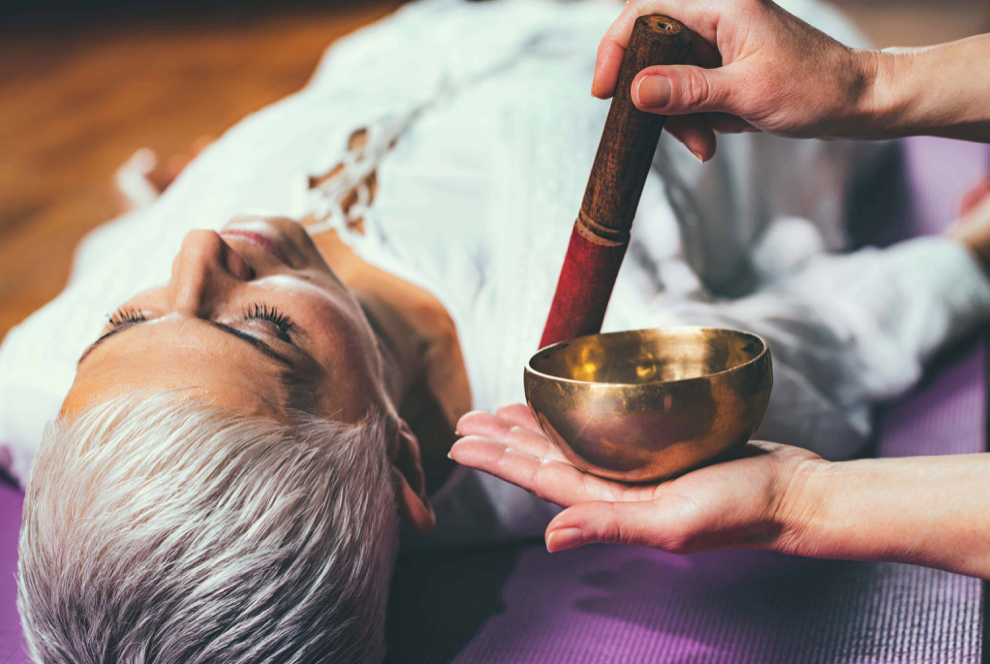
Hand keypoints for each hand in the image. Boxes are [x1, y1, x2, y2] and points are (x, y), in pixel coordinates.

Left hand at [451, 404, 824, 553]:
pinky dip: (580, 418)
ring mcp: (638, 470)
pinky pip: (607, 432)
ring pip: (572, 444)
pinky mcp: (662, 450)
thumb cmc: (742, 511)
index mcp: (612, 504)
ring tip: (500, 410)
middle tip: (465, 418)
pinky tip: (567, 407)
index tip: (460, 442)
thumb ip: (611, 526)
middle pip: (547, 459)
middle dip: (503, 440)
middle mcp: (618, 487)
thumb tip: (547, 538)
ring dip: (534, 428)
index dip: (498, 461)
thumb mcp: (674, 522)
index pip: (540, 480)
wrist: (794, 494)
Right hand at [595, 0, 879, 160]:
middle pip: (653, 50)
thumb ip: (688, 90)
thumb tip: (636, 90)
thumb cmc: (816, 88)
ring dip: (678, 117)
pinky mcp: (725, 65)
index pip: (645, 11)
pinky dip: (694, 119)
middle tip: (668, 130)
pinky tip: (715, 137)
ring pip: (669, 77)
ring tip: (704, 143)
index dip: (616, 47)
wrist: (859, 102)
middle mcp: (717, 16)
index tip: (604, 90)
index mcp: (722, 5)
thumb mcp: (746, 93)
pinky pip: (689, 91)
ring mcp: (720, 42)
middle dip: (656, 97)